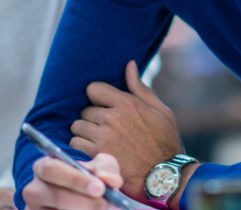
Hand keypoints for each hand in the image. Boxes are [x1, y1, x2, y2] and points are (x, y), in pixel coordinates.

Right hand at [22, 153, 123, 209]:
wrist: (80, 199)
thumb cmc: (89, 180)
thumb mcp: (98, 168)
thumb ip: (107, 170)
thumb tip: (112, 180)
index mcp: (44, 167)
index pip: (53, 170)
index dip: (76, 179)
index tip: (100, 188)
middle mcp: (34, 190)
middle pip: (57, 196)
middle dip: (86, 202)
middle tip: (108, 204)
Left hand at [70, 60, 182, 200]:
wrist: (165, 177)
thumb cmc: (165, 143)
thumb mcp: (160, 112)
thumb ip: (140, 88)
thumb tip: (129, 64)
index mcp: (126, 103)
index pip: (93, 89)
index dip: (97, 98)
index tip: (103, 107)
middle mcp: (111, 117)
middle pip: (85, 110)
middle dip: (92, 119)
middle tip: (104, 129)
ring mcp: (102, 136)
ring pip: (77, 126)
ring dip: (84, 133)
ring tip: (98, 141)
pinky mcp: (96, 154)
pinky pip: (75, 143)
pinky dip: (81, 147)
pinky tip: (94, 152)